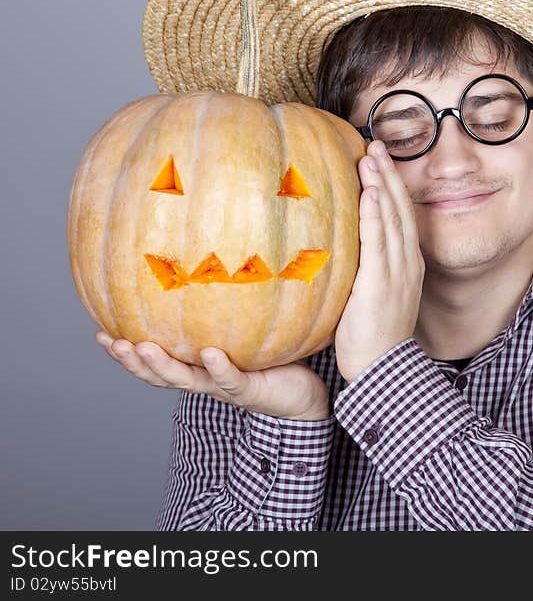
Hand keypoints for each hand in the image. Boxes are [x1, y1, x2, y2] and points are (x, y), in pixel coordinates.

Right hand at [95, 331, 329, 419]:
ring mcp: (224, 386)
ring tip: (144, 347)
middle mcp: (204, 378)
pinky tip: (209, 353)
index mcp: (197, 367)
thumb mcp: (242, 335)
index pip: (154, 360)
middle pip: (159, 374)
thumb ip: (224, 313)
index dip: (126, 352)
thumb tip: (211, 266)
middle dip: (132, 360)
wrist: (302, 397)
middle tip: (110, 342)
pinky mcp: (249, 389)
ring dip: (163, 366)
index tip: (99, 333)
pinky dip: (218, 367)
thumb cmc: (271, 361)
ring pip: (186, 380)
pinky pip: (230, 378)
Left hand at [334, 139, 424, 382]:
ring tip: (373, 157)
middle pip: (401, 210)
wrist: (384, 370)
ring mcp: (397, 272)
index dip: (392, 187)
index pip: (401, 217)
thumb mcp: (368, 297)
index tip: (378, 161)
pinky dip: (378, 216)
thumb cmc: (372, 337)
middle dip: (389, 176)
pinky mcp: (382, 283)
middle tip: (377, 146)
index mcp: (405, 264)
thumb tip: (336, 251)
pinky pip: (380, 243)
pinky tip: (372, 194)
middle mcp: (407, 263)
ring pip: (393, 219)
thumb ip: (360, 271)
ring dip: (383, 185)